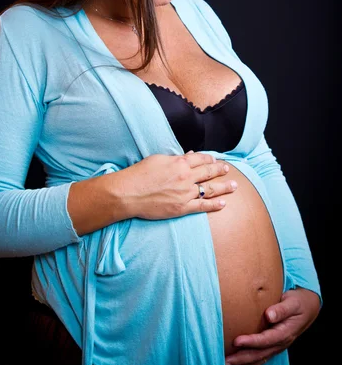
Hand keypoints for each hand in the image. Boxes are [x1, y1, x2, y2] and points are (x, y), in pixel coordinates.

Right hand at [117, 150, 236, 219]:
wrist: (129, 193)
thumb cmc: (139, 174)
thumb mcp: (158, 159)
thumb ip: (175, 158)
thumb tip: (187, 156)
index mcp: (180, 163)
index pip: (200, 158)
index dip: (208, 158)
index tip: (213, 158)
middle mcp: (186, 177)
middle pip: (208, 172)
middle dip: (220, 169)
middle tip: (228, 169)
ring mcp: (185, 193)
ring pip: (210, 189)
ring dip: (224, 186)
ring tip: (234, 185)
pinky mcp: (182, 208)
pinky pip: (203, 206)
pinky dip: (215, 205)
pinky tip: (224, 203)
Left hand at [224, 287, 320, 364]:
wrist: (307, 307)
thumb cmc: (298, 302)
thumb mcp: (293, 303)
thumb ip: (281, 309)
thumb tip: (269, 315)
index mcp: (285, 332)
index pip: (266, 340)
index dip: (251, 342)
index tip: (236, 341)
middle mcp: (280, 343)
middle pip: (259, 354)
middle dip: (242, 359)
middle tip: (225, 360)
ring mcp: (276, 346)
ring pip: (258, 359)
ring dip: (242, 364)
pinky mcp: (272, 346)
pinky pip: (258, 357)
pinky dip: (246, 362)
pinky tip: (235, 363)